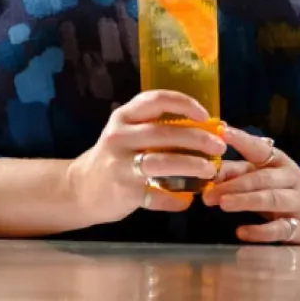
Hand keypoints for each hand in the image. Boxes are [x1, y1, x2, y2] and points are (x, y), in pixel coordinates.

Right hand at [65, 90, 226, 223]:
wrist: (81, 188)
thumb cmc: (115, 157)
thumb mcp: (128, 133)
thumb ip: (158, 128)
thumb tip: (207, 129)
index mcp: (124, 117)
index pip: (156, 100)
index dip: (184, 104)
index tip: (206, 115)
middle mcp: (119, 136)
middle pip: (164, 133)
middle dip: (197, 139)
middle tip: (219, 147)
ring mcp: (120, 165)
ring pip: (161, 162)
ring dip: (191, 166)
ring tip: (210, 171)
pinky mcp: (123, 191)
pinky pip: (156, 194)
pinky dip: (175, 199)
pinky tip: (187, 200)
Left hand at [202, 127, 299, 244]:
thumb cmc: (280, 189)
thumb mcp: (260, 175)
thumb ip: (234, 171)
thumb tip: (205, 167)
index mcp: (278, 160)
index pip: (259, 147)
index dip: (241, 139)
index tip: (221, 132)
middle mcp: (289, 178)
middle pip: (262, 178)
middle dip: (234, 184)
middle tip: (209, 192)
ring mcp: (296, 202)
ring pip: (271, 199)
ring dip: (246, 201)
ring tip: (223, 204)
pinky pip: (280, 229)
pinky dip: (260, 231)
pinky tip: (241, 232)